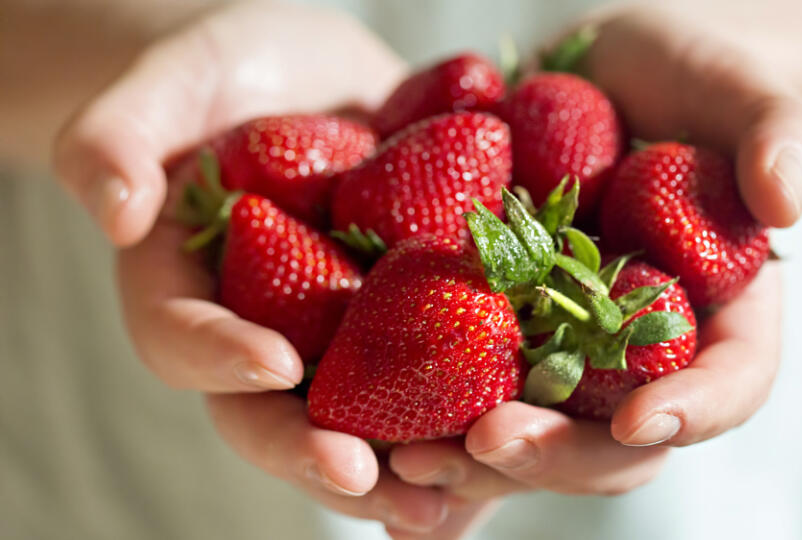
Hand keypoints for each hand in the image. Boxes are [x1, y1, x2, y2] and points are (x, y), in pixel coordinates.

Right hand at [52, 2, 455, 534]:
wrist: (310, 78)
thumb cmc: (223, 75)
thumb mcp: (166, 86)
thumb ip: (117, 137)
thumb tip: (113, 209)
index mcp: (189, 292)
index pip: (184, 339)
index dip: (221, 359)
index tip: (275, 366)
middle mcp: (264, 334)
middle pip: (275, 418)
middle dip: (319, 455)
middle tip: (366, 479)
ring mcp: (338, 337)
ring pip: (362, 422)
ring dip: (403, 468)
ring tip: (451, 499)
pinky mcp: (408, 320)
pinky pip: (435, 379)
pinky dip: (469, 416)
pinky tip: (515, 439)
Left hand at [389, 5, 801, 530]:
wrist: (593, 78)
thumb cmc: (678, 79)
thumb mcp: (735, 88)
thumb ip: (779, 132)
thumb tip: (789, 200)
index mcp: (717, 315)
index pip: (731, 381)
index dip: (696, 409)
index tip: (645, 420)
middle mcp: (636, 355)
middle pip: (613, 438)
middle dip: (555, 454)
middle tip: (489, 445)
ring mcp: (561, 354)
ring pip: (531, 435)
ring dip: (473, 463)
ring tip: (410, 463)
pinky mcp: (494, 335)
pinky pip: (462, 399)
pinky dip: (422, 434)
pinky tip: (374, 461)